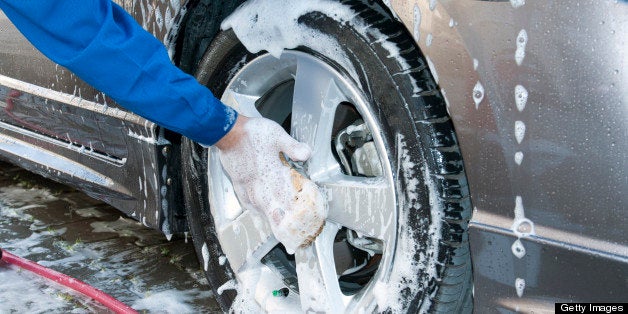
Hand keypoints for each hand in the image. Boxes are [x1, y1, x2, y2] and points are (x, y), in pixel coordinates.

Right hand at [215, 116, 326, 253]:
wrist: (227, 132)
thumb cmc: (250, 133)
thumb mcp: (276, 134)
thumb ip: (292, 147)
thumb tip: (307, 154)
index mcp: (272, 174)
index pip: (287, 200)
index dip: (297, 214)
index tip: (306, 224)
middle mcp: (260, 185)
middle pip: (274, 212)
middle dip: (285, 226)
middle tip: (293, 240)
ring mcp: (248, 187)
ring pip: (261, 210)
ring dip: (272, 222)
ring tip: (280, 233)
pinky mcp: (239, 185)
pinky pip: (248, 204)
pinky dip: (256, 212)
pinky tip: (260, 214)